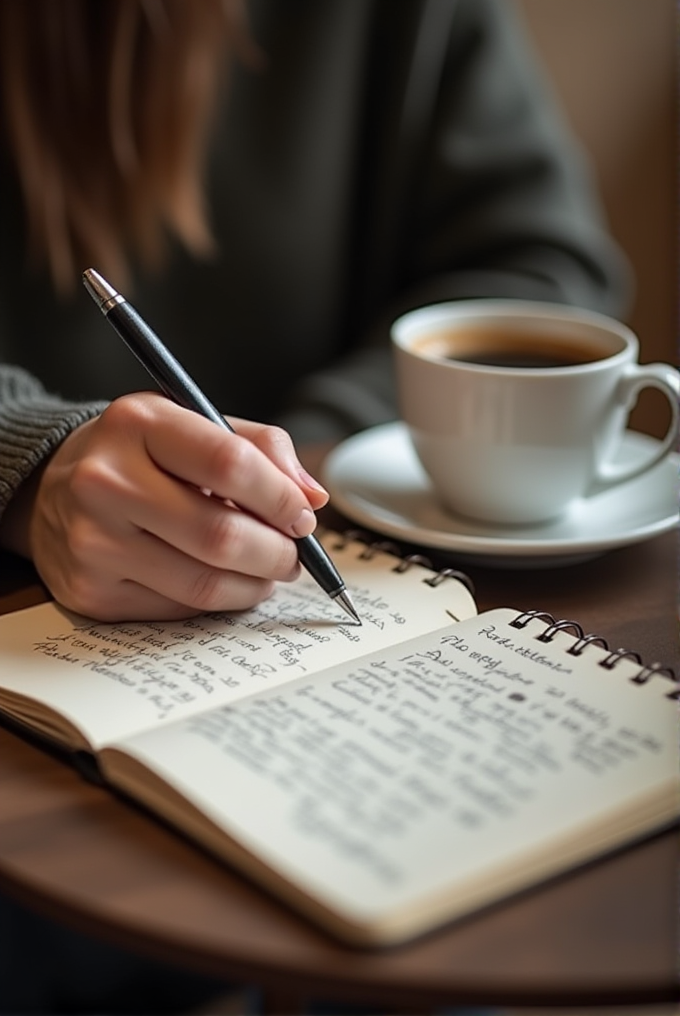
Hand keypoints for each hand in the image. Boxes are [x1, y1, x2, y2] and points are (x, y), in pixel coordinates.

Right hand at [0, 393, 328, 619]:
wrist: (51, 490)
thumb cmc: (140, 455)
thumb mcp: (192, 425)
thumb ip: (261, 448)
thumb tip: (312, 498)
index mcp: (136, 424)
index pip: (230, 464)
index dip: (281, 497)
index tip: (303, 515)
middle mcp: (105, 482)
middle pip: (221, 535)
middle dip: (277, 553)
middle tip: (294, 555)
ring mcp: (92, 542)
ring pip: (204, 584)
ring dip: (255, 585)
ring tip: (267, 571)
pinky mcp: (90, 592)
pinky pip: (178, 610)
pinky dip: (217, 601)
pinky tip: (223, 582)